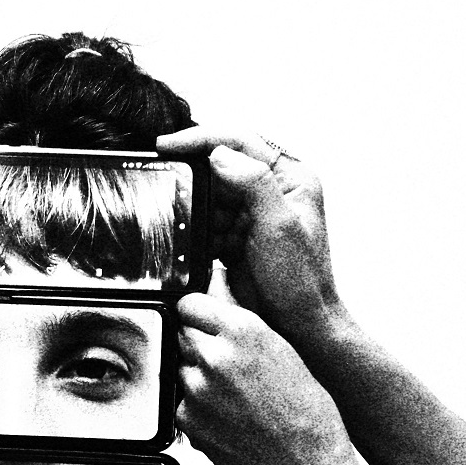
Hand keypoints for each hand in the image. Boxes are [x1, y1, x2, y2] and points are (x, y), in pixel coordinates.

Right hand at [158, 127, 344, 346]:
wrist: (299, 325)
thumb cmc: (302, 280)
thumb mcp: (280, 226)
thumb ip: (254, 184)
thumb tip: (219, 154)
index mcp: (292, 177)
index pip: (242, 142)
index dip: (202, 138)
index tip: (169, 145)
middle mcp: (274, 190)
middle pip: (222, 166)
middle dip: (194, 176)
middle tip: (164, 178)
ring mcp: (254, 213)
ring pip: (211, 195)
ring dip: (194, 207)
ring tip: (178, 218)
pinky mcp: (238, 236)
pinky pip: (209, 222)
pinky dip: (196, 230)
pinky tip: (189, 239)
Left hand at [176, 292, 358, 464]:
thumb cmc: (306, 411)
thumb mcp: (282, 350)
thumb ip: (241, 318)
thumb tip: (216, 287)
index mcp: (242, 330)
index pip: (190, 302)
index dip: (198, 313)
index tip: (204, 321)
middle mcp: (214, 355)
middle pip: (181, 333)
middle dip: (198, 343)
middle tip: (226, 365)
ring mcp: (196, 388)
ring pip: (180, 367)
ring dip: (196, 375)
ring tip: (232, 394)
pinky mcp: (186, 419)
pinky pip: (181, 400)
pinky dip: (197, 406)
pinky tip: (226, 416)